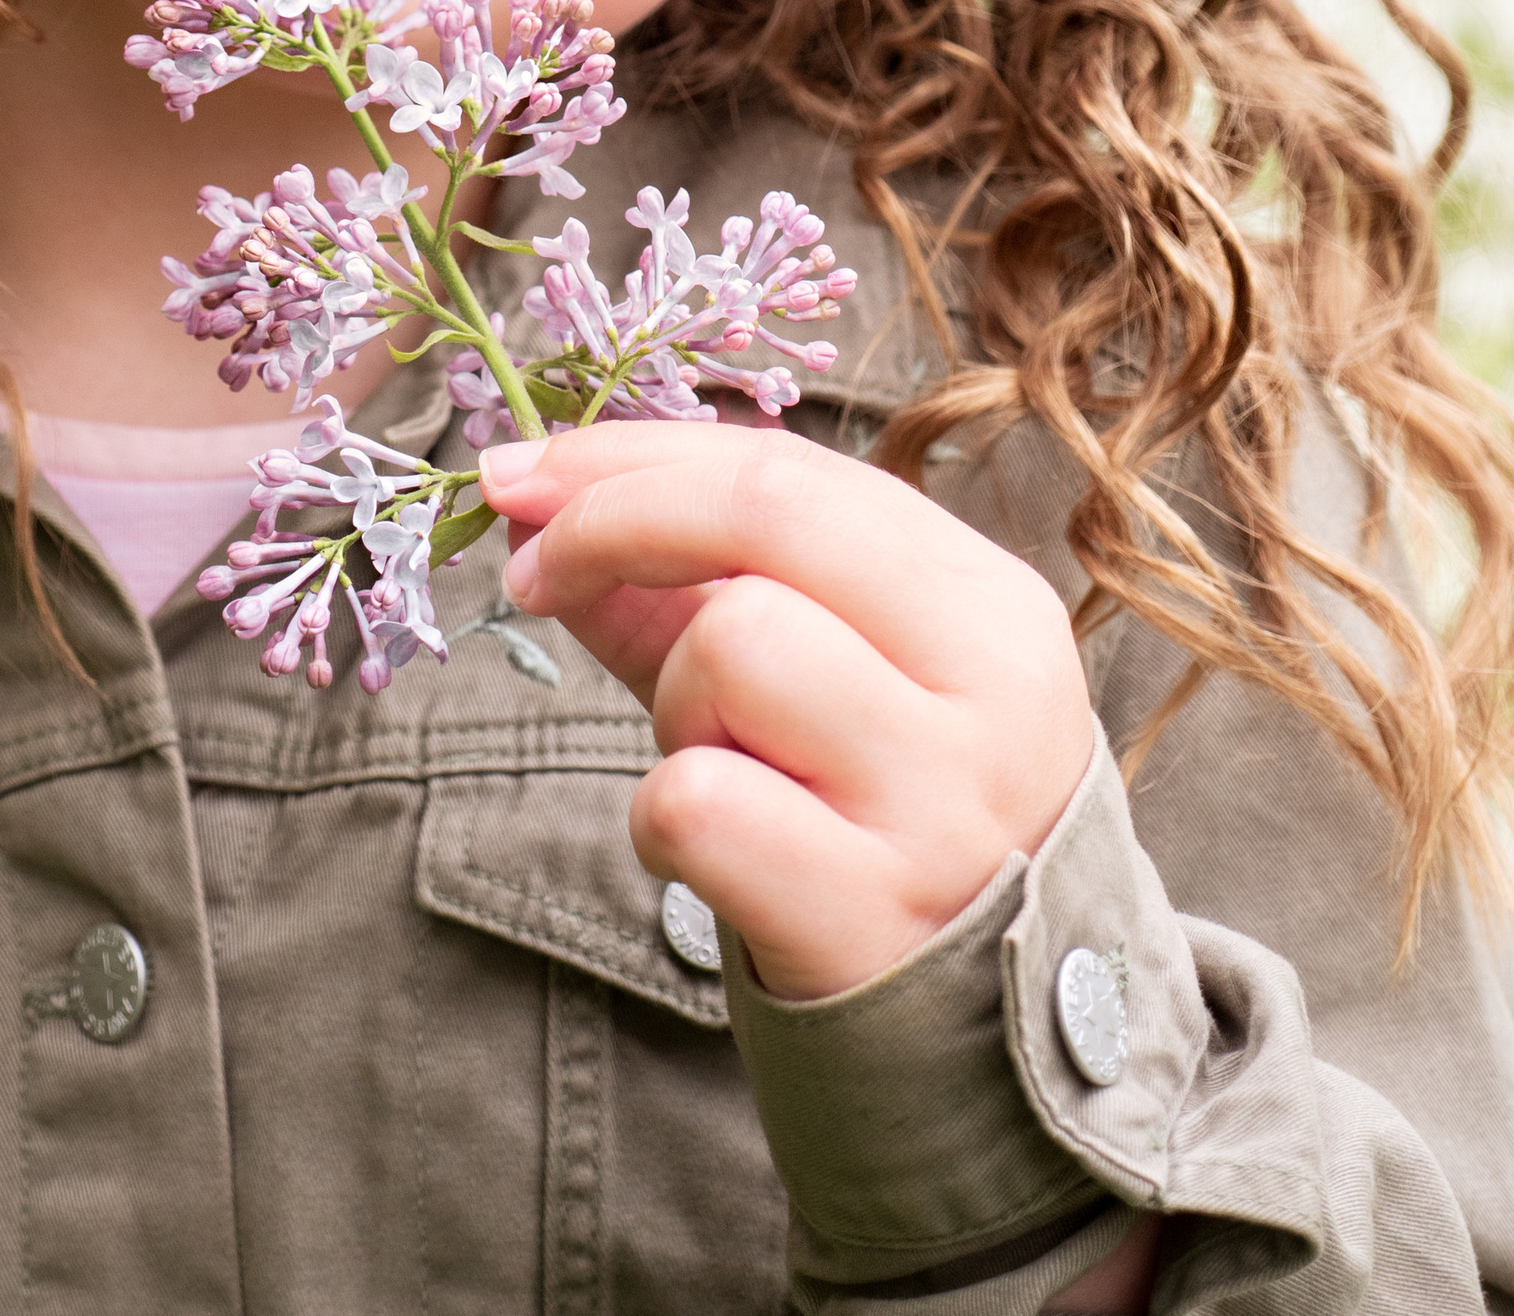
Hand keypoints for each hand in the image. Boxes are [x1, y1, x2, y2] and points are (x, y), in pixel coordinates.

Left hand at [478, 421, 1094, 1003]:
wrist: (987, 1058)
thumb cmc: (879, 832)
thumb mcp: (828, 685)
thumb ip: (691, 585)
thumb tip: (537, 493)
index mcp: (990, 605)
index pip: (791, 470)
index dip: (631, 455)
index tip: (522, 472)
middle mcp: (990, 686)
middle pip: (763, 515)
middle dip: (611, 519)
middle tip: (532, 568)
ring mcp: (943, 802)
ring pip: (731, 643)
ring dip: (676, 702)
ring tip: (723, 767)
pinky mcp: (874, 915)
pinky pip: (695, 800)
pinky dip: (668, 820)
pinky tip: (723, 857)